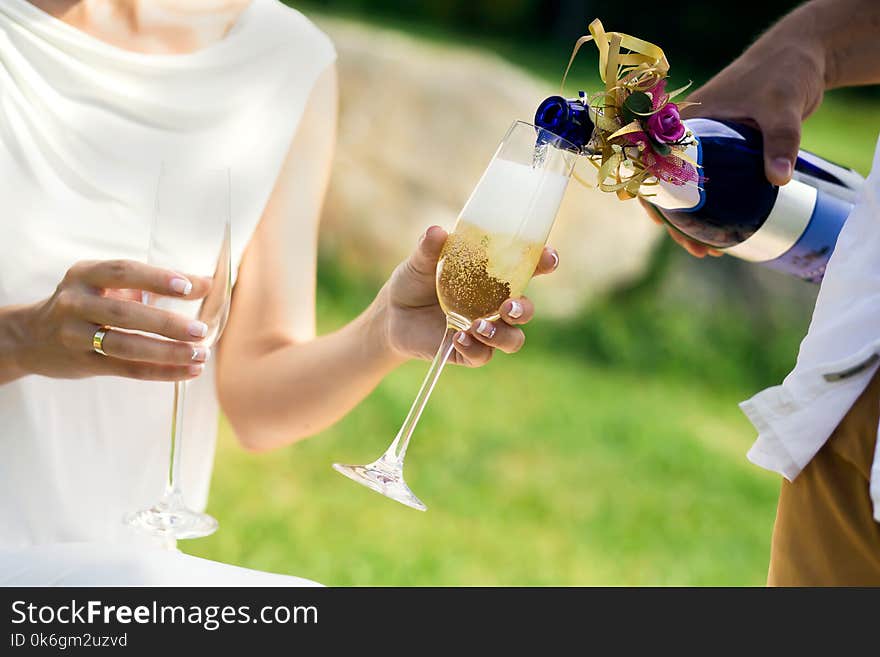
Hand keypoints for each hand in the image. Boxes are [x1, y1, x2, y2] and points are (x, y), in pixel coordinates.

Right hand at [12, 260, 211, 380]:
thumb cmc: (88, 304)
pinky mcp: (83, 363)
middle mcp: (75, 302)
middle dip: (166, 323)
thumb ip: (155, 283)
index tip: (189, 287)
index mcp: (85, 274)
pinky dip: (161, 371)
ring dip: (167, 352)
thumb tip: (208, 283)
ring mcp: (75, 335)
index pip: (123, 272)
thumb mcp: (109, 285)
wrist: (31, 337)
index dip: (156, 279)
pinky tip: (188, 371)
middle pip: (124, 313)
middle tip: (201, 331)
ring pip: (125, 345)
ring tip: (200, 355)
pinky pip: (126, 369)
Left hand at [379, 225, 558, 365]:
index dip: (544, 263)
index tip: (549, 258)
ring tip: (478, 326)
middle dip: (523, 309)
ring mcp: (484, 329)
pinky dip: (475, 348)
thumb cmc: (414, 281)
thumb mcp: (419, 262)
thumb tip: (436, 232)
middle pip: (525, 310)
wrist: (392, 314)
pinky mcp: (468, 350)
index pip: (527, 269)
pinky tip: (458, 338)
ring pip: (512, 339)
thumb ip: (428, 248)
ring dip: (501, 334)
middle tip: (508, 306)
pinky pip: (483, 356)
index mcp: (492, 277)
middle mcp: (494, 305)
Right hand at [646, 8, 826, 256]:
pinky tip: (724, 231)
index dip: (652, 196)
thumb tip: (779, 180)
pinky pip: (709, 186)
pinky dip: (712, 210)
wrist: (801, 57)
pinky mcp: (723, 153)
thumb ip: (780, 142)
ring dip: (694, 222)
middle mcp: (687, 135)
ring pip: (687, 190)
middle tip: (696, 250)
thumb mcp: (781, 107)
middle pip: (668, 185)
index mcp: (684, 120)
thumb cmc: (783, 73)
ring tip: (710, 252)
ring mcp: (705, 146)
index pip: (653, 163)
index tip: (662, 223)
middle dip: (677, 222)